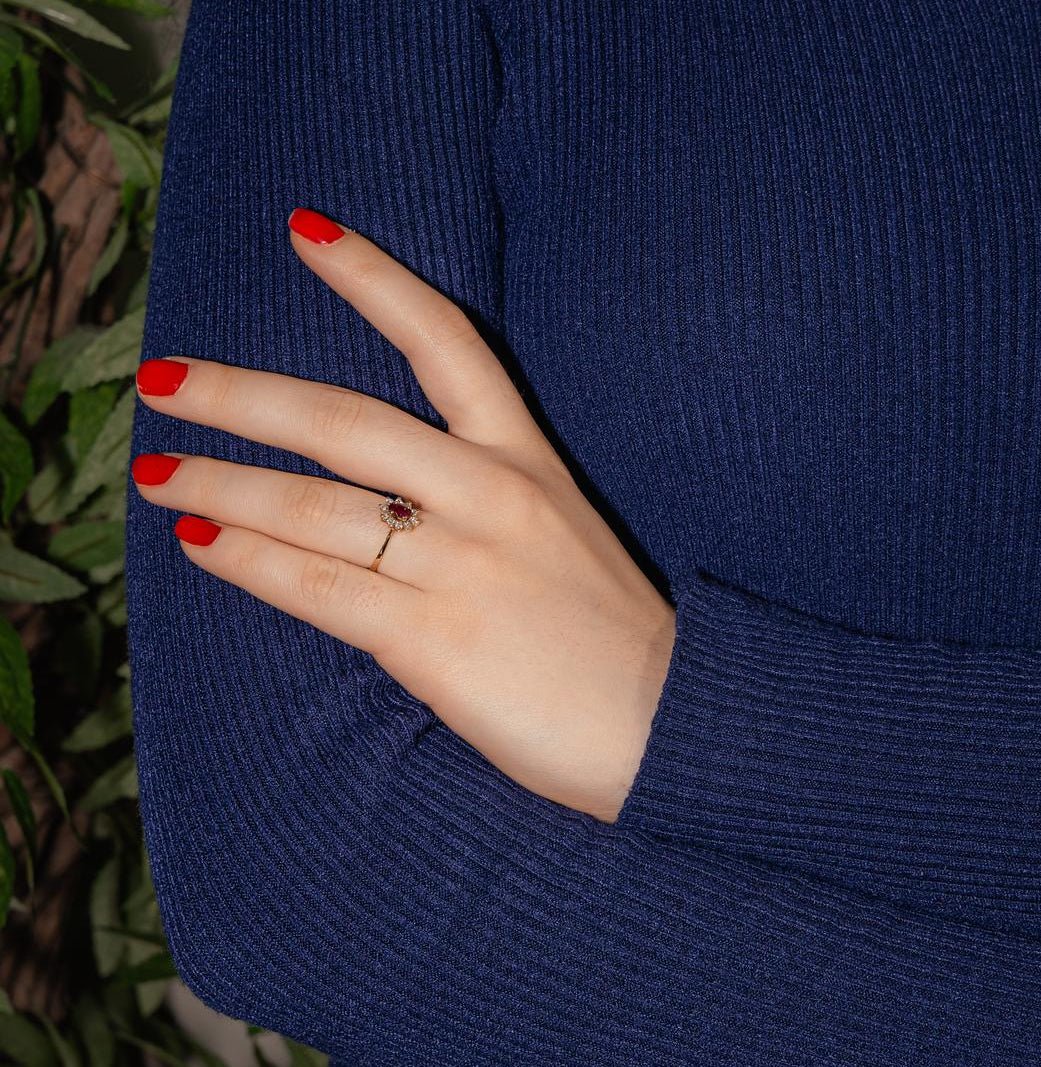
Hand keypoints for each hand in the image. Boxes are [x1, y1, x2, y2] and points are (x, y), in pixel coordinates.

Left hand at [130, 208, 676, 822]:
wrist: (670, 724)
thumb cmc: (609, 634)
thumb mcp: (558, 534)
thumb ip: (472, 506)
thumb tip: (371, 507)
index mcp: (526, 460)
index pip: (445, 341)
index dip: (372, 277)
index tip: (304, 231)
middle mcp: (488, 496)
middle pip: (341, 422)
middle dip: (239, 395)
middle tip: (164, 379)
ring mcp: (458, 566)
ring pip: (310, 507)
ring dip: (218, 485)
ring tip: (154, 473)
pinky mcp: (432, 640)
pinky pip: (316, 589)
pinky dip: (246, 563)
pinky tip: (198, 545)